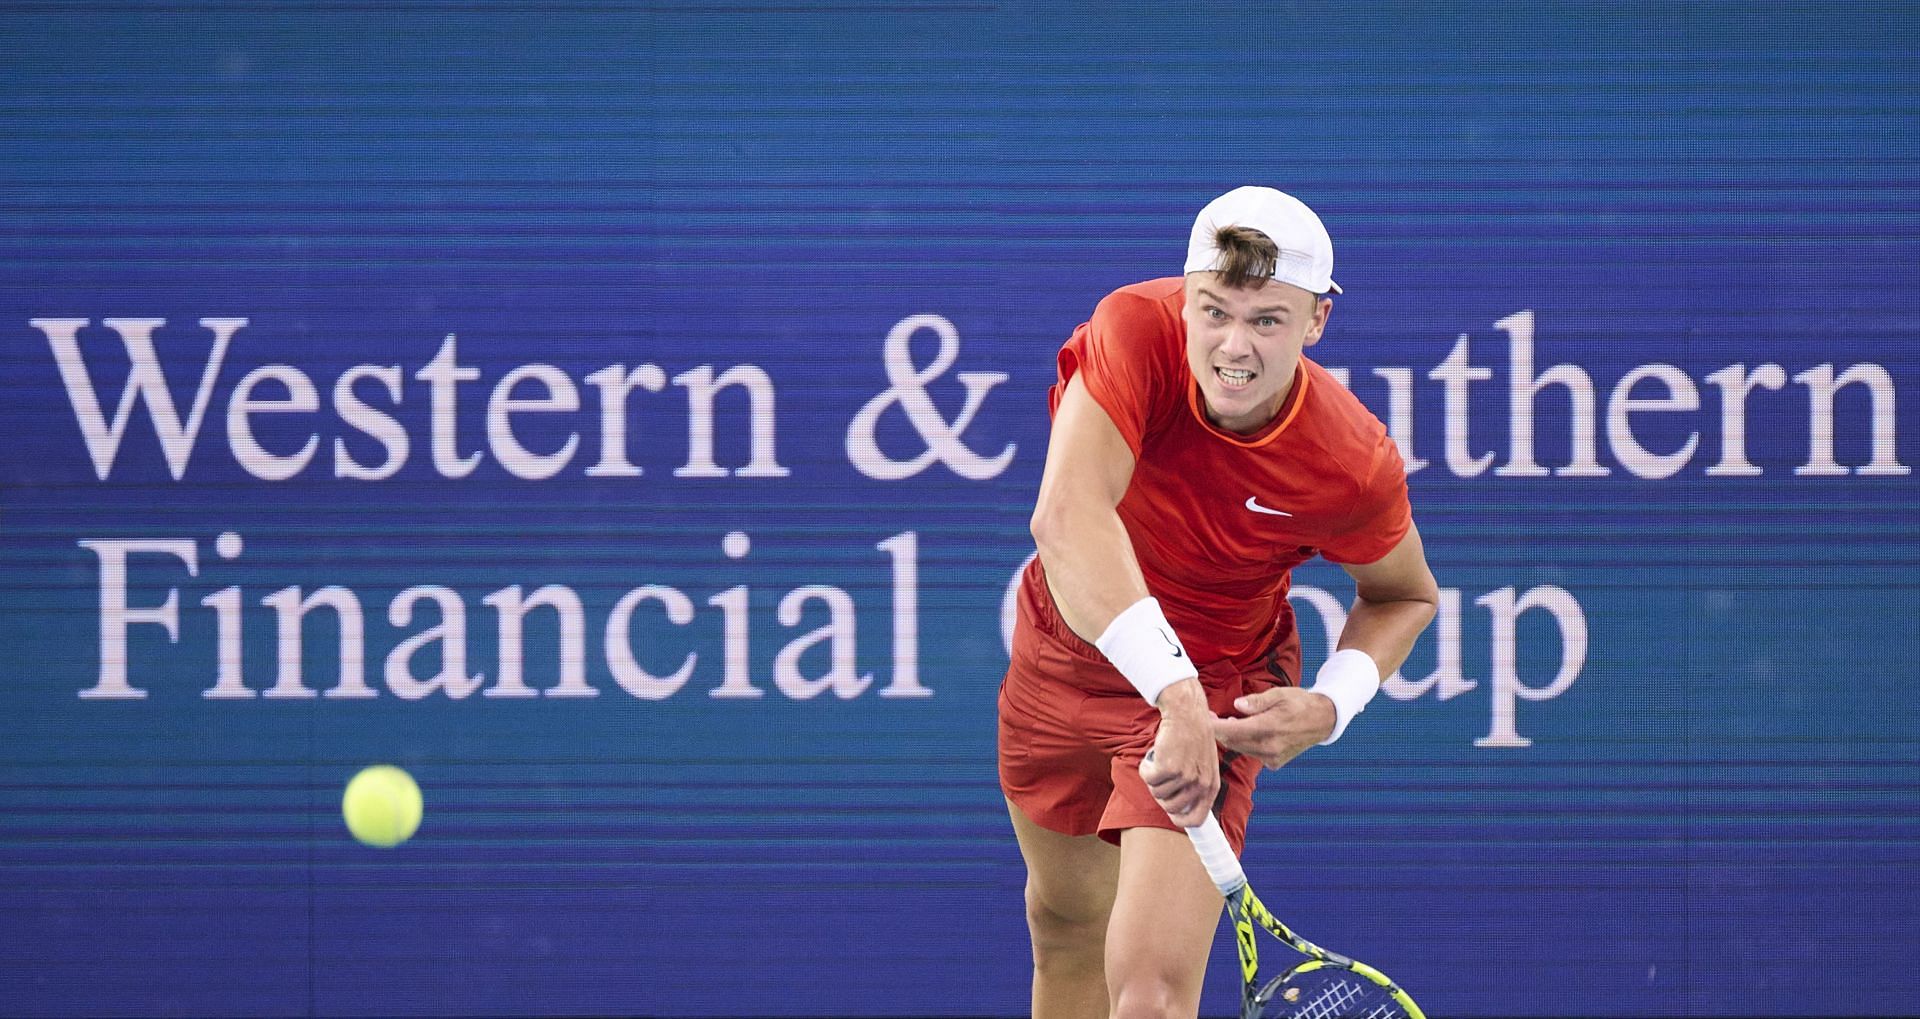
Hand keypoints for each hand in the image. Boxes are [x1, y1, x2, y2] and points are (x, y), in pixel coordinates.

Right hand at [1139, 679, 1218, 826]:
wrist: (1187, 713)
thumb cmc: (1192, 737)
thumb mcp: (1203, 764)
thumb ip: (1195, 786)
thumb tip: (1178, 809)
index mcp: (1211, 786)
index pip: (1196, 819)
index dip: (1180, 820)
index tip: (1170, 814)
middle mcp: (1200, 784)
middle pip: (1170, 807)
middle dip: (1160, 793)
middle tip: (1160, 776)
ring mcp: (1185, 776)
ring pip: (1156, 792)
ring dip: (1152, 777)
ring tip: (1160, 760)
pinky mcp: (1168, 767)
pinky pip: (1147, 778)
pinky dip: (1145, 768)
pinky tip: (1151, 756)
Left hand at [1210, 687, 1336, 768]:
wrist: (1323, 720)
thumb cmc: (1299, 702)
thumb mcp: (1279, 694)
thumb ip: (1256, 701)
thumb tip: (1237, 705)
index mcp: (1268, 728)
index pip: (1231, 731)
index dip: (1213, 726)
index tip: (1201, 719)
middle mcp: (1268, 748)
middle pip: (1232, 742)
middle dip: (1219, 730)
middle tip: (1210, 716)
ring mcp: (1272, 758)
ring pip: (1241, 749)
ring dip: (1232, 737)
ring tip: (1228, 721)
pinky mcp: (1274, 764)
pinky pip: (1252, 753)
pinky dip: (1245, 744)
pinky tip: (1246, 731)